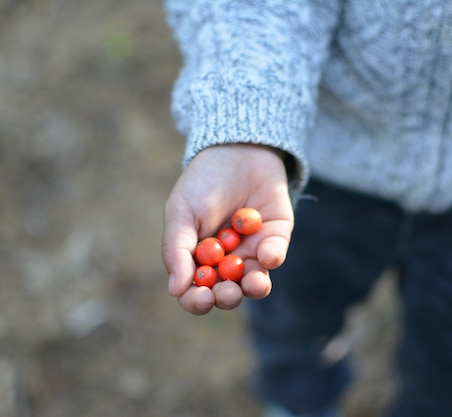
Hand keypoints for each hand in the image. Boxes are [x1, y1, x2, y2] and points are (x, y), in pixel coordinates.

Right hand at [162, 144, 293, 314]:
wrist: (236, 149)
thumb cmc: (201, 182)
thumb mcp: (181, 212)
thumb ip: (177, 250)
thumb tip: (175, 290)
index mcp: (197, 259)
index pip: (195, 291)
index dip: (196, 301)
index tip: (201, 298)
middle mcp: (224, 262)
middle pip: (226, 293)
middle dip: (227, 297)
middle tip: (227, 292)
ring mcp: (251, 251)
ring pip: (254, 282)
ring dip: (254, 287)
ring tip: (253, 282)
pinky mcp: (275, 238)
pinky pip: (275, 256)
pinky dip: (272, 257)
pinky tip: (266, 252)